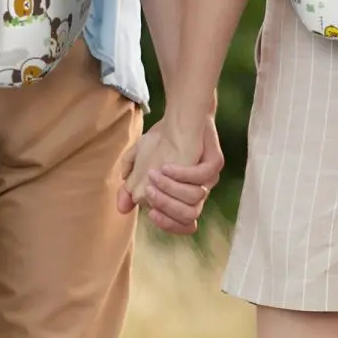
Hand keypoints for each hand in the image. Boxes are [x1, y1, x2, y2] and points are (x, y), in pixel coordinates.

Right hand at [117, 115, 222, 235]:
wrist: (181, 114)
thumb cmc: (162, 140)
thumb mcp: (140, 161)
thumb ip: (130, 185)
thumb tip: (122, 208)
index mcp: (184, 197)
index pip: (182, 224)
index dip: (167, 224)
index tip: (150, 213)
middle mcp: (199, 191)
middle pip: (189, 215)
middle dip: (166, 206)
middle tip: (148, 191)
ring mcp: (209, 178)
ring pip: (195, 198)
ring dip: (171, 189)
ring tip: (154, 174)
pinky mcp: (215, 162)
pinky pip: (201, 176)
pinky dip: (182, 174)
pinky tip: (166, 165)